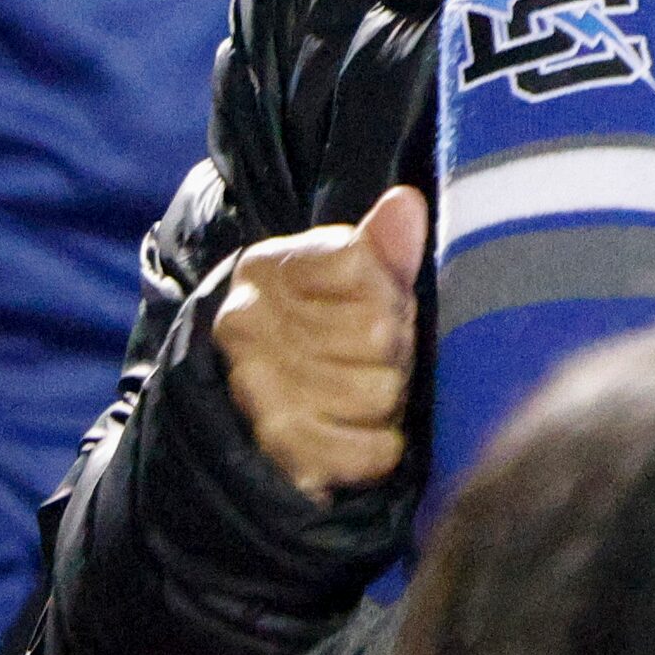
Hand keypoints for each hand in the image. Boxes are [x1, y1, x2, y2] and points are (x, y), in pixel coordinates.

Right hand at [212, 186, 426, 500]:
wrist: (261, 401)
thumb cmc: (325, 325)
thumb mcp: (350, 276)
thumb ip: (381, 243)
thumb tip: (407, 203)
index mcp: (265, 267)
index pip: (359, 264)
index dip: (388, 291)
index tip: (378, 305)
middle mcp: (247, 322)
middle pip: (377, 333)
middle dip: (395, 350)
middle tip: (378, 358)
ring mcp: (256, 386)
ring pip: (377, 391)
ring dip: (389, 398)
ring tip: (369, 391)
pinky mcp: (277, 448)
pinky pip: (364, 451)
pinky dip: (380, 447)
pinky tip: (370, 435)